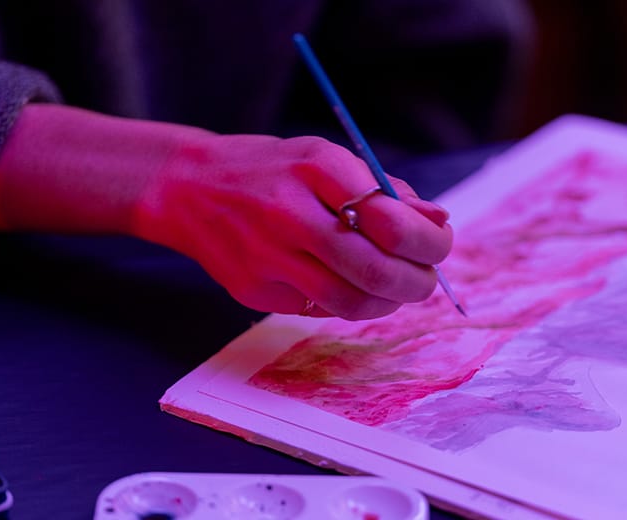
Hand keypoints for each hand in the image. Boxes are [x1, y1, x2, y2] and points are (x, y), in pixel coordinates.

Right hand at [133, 134, 453, 319]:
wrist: (188, 187)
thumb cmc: (274, 171)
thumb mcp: (327, 159)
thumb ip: (384, 191)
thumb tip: (438, 220)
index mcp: (316, 167)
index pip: (391, 221)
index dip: (429, 242)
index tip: (438, 244)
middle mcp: (289, 212)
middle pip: (375, 270)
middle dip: (416, 282)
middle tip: (425, 279)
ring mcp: (267, 257)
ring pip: (351, 302)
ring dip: (388, 303)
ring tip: (395, 289)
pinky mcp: (253, 291)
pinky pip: (319, 309)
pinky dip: (347, 302)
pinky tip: (347, 285)